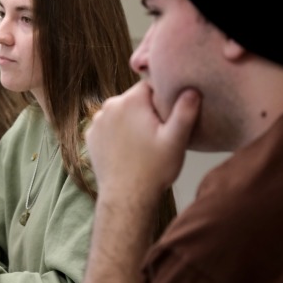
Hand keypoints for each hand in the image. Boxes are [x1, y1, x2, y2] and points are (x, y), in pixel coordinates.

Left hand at [86, 82, 200, 206]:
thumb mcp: (176, 140)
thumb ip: (185, 112)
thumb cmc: (154, 169)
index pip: (150, 85)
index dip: (161, 98)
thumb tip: (191, 90)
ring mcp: (97, 121)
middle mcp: (109, 106)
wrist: (126, 197)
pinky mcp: (91, 136)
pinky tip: (128, 149)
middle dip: (146, 110)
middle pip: (134, 99)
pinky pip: (108, 127)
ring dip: (130, 121)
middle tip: (158, 133)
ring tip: (143, 143)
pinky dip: (117, 133)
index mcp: (130, 101)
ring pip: (120, 113)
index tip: (167, 116)